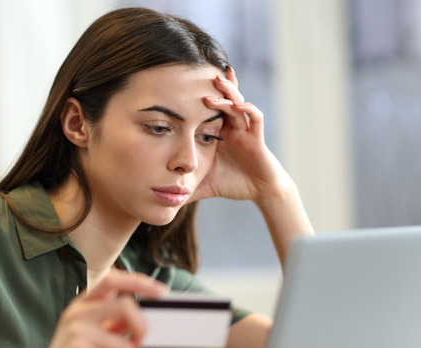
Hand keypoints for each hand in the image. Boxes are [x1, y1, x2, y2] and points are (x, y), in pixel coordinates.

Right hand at [28, 269, 166, 347]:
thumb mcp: (97, 338)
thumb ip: (116, 324)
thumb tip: (146, 317)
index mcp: (84, 304)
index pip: (111, 279)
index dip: (138, 281)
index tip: (161, 292)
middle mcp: (78, 312)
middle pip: (125, 305)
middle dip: (142, 328)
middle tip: (140, 345)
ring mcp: (76, 331)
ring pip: (124, 344)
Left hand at [191, 67, 293, 204]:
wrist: (259, 192)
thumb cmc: (232, 184)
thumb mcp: (203, 183)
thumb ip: (184, 187)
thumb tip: (161, 198)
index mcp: (217, 134)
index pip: (205, 111)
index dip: (195, 99)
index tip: (179, 87)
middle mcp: (230, 129)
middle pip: (222, 101)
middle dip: (213, 88)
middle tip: (198, 75)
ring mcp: (245, 132)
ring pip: (237, 104)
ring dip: (228, 93)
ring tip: (217, 83)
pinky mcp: (257, 139)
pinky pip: (255, 119)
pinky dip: (248, 109)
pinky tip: (240, 104)